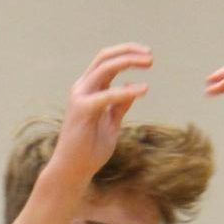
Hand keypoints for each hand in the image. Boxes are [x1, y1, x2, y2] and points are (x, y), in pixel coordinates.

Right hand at [50, 44, 152, 188]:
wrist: (72, 172)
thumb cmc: (89, 150)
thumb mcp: (111, 123)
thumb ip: (120, 105)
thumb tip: (133, 86)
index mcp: (88, 90)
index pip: (106, 61)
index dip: (127, 54)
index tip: (147, 57)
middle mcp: (82, 88)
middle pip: (105, 57)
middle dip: (129, 51)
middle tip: (151, 57)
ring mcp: (80, 98)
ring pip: (105, 67)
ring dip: (128, 61)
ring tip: (149, 63)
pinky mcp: (82, 110)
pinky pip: (108, 94)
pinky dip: (126, 90)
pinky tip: (143, 90)